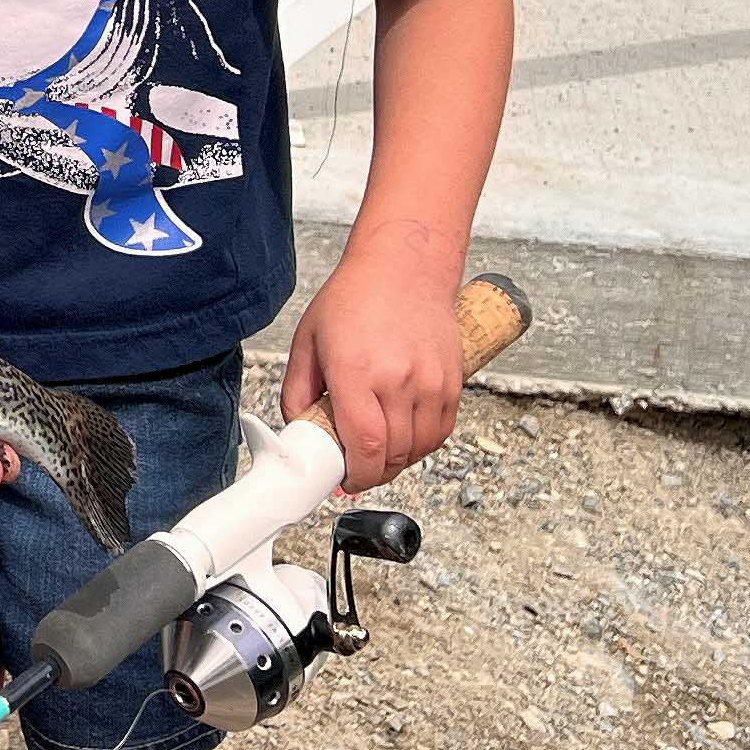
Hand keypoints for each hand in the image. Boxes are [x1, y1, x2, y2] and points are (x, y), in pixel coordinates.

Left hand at [281, 260, 462, 494]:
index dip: (356, 475)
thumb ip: (296, 392)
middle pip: (393, 454)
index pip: (364, 445)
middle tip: (356, 469)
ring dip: (397, 462)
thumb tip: (299, 431)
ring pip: (419, 449)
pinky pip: (440, 433)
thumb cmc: (354, 300)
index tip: (345, 480)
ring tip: (377, 453)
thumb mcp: (307, 342)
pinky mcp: (453, 383)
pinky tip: (403, 439)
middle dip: (372, 473)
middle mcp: (399, 380)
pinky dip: (422, 446)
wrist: (405, 268)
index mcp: (357, 371)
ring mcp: (431, 383)